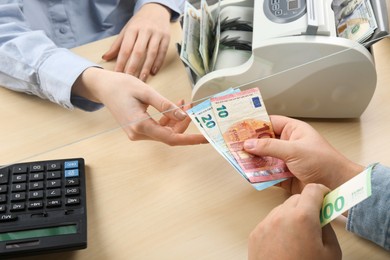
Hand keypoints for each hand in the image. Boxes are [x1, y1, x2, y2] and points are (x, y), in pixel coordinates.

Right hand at [72, 67, 206, 145]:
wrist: (103, 87)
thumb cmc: (121, 86)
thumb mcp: (146, 91)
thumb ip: (165, 105)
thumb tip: (183, 116)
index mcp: (140, 125)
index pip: (171, 138)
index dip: (190, 139)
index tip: (205, 139)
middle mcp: (138, 133)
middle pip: (169, 135)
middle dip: (183, 123)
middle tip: (192, 107)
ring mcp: (137, 133)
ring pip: (164, 131)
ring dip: (176, 119)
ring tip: (184, 102)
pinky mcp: (138, 128)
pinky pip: (157, 127)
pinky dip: (167, 118)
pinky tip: (174, 106)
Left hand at [102, 3, 170, 81]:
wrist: (156, 10)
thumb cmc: (139, 22)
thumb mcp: (127, 30)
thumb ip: (117, 45)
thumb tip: (105, 57)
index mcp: (132, 29)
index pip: (126, 48)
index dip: (121, 62)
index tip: (118, 73)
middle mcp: (145, 31)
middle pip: (138, 52)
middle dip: (133, 67)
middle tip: (130, 79)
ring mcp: (157, 34)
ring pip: (151, 53)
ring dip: (146, 68)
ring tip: (142, 79)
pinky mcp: (166, 37)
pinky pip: (162, 52)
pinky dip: (158, 63)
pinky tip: (153, 71)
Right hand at [243, 115, 364, 192]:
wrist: (337, 187)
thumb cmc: (323, 162)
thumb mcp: (295, 150)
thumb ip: (270, 147)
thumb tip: (249, 144)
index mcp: (293, 131)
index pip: (269, 123)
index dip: (254, 124)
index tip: (238, 126)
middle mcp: (287, 144)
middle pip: (263, 142)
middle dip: (249, 144)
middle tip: (232, 145)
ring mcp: (285, 161)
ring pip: (263, 158)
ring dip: (252, 160)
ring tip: (237, 159)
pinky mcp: (284, 176)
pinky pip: (267, 173)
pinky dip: (258, 174)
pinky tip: (248, 174)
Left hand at [248, 184, 341, 259]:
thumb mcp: (331, 253)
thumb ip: (327, 228)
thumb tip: (322, 216)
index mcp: (302, 217)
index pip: (313, 189)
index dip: (322, 192)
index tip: (326, 198)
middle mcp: (281, 216)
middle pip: (296, 199)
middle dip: (307, 206)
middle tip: (315, 221)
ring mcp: (265, 224)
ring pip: (282, 209)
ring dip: (292, 216)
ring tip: (298, 236)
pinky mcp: (255, 233)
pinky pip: (270, 222)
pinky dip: (279, 226)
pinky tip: (284, 243)